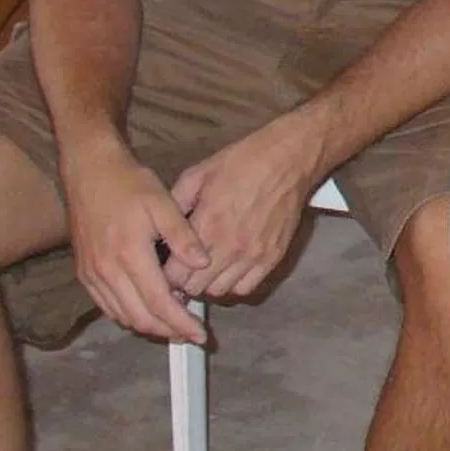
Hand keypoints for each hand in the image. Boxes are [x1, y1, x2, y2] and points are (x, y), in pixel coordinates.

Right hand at [60, 146, 209, 343]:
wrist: (89, 171)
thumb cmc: (129, 184)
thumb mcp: (163, 203)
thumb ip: (183, 236)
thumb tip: (202, 264)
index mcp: (129, 255)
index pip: (159, 302)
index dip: (181, 322)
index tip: (200, 334)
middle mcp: (106, 271)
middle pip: (139, 317)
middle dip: (168, 331)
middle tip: (191, 335)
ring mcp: (91, 274)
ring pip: (122, 316)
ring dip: (148, 326)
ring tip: (174, 324)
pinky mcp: (84, 273)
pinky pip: (107, 306)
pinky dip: (128, 315)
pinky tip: (147, 311)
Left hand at [168, 122, 319, 299]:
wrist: (289, 159)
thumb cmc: (241, 163)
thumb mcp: (198, 175)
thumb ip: (175, 205)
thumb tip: (159, 232)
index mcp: (207, 226)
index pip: (174, 274)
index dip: (165, 273)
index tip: (166, 265)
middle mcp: (230, 247)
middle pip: (194, 288)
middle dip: (185, 280)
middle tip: (185, 266)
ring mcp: (254, 255)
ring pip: (219, 292)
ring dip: (209, 283)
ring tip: (208, 266)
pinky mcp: (273, 257)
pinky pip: (246, 288)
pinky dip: (234, 282)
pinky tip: (231, 267)